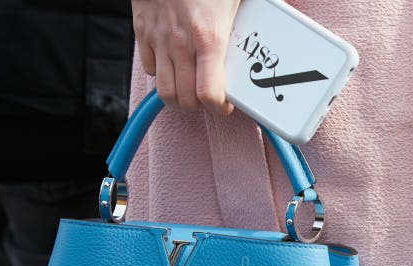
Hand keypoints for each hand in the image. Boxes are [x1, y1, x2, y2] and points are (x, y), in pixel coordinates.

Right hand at [132, 0, 240, 114]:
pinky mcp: (142, 31)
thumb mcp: (236, 0)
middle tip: (210, 98)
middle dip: (200, 106)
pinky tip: (174, 67)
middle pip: (186, 99)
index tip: (226, 105)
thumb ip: (248, 25)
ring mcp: (159, 39)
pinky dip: (161, 75)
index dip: (219, 108)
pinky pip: (149, 68)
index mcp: (209, 37)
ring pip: (164, 90)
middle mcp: (181, 43)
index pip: (209, 94)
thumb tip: (270, 33)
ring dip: (179, 97)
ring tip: (191, 92)